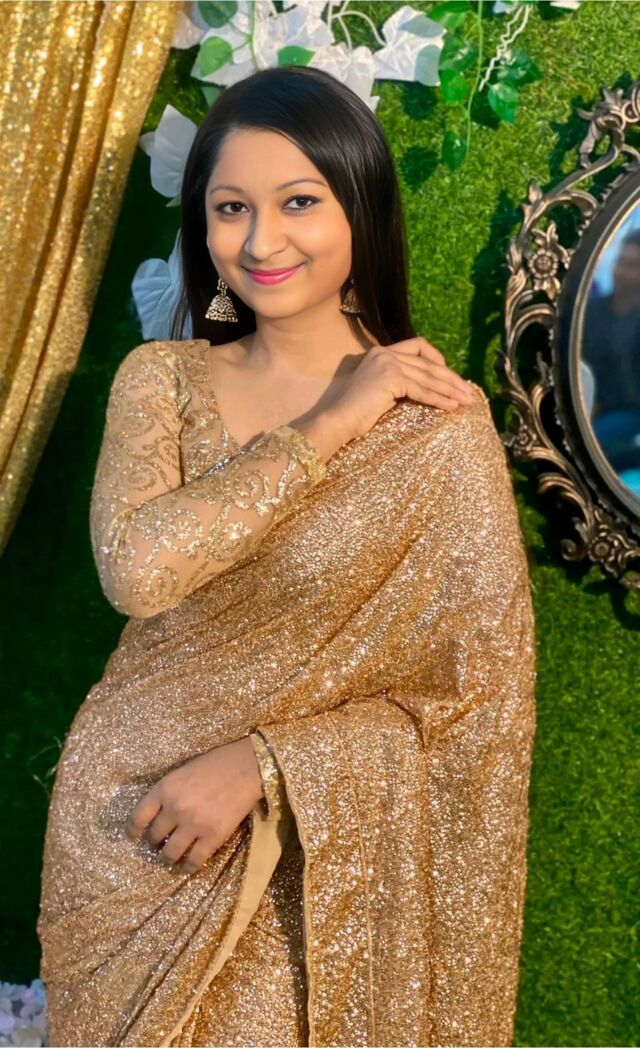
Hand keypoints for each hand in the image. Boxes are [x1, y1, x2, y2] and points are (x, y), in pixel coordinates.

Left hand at [123, 737, 263, 873]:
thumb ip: (168, 792)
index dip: (132, 830)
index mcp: (165, 789)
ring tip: (170, 857)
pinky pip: (194, 860)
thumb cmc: (216, 764)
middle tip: (159, 844)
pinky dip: (188, 867)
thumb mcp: (183, 771)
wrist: (247, 767)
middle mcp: (175, 808)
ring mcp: (194, 824)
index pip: (137, 816)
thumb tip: (159, 813)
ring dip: (168, 857)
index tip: (132, 836)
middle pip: (154, 836)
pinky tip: (187, 867)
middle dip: (154, 842)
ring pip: (170, 853)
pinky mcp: (213, 837)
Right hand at [324, 336, 476, 440]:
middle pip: (428, 363)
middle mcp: (385, 352)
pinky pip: (421, 390)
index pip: (418, 345)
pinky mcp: (391, 377)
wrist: (338, 421)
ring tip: (467, 401)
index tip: (450, 377)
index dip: (437, 359)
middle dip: (452, 379)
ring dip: (450, 390)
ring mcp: (387, 363)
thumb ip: (402, 382)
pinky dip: (439, 399)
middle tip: (469, 393)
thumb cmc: (357, 413)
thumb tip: (432, 387)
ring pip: (428, 377)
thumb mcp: (382, 390)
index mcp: (381, 351)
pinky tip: (451, 407)